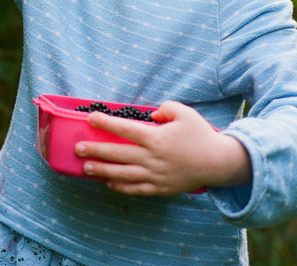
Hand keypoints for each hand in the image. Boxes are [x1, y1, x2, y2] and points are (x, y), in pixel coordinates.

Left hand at [74, 100, 250, 195]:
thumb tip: (150, 116)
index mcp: (156, 138)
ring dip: (102, 171)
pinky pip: (136, 189)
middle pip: (118, 154)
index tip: (90, 118)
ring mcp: (156, 175)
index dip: (106, 123)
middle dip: (96, 151)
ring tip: (85, 168)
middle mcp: (153, 158)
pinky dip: (121, 187)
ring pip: (123, 174)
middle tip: (78, 148)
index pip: (125, 129)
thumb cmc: (201, 135)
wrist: (219, 163)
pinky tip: (108, 183)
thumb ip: (165, 108)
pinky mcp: (160, 188)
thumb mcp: (185, 113)